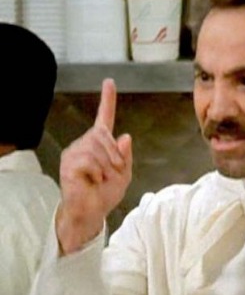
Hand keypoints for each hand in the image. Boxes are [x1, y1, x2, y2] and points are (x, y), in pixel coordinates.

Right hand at [57, 79, 132, 253]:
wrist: (92, 212)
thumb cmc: (105, 194)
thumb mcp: (124, 175)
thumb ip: (125, 157)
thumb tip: (125, 136)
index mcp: (100, 144)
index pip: (104, 117)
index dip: (107, 99)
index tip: (109, 82)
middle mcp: (85, 143)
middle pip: (103, 135)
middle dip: (114, 156)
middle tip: (112, 173)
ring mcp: (75, 151)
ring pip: (97, 148)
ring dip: (106, 167)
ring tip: (100, 179)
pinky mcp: (69, 162)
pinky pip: (89, 161)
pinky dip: (97, 173)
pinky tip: (91, 181)